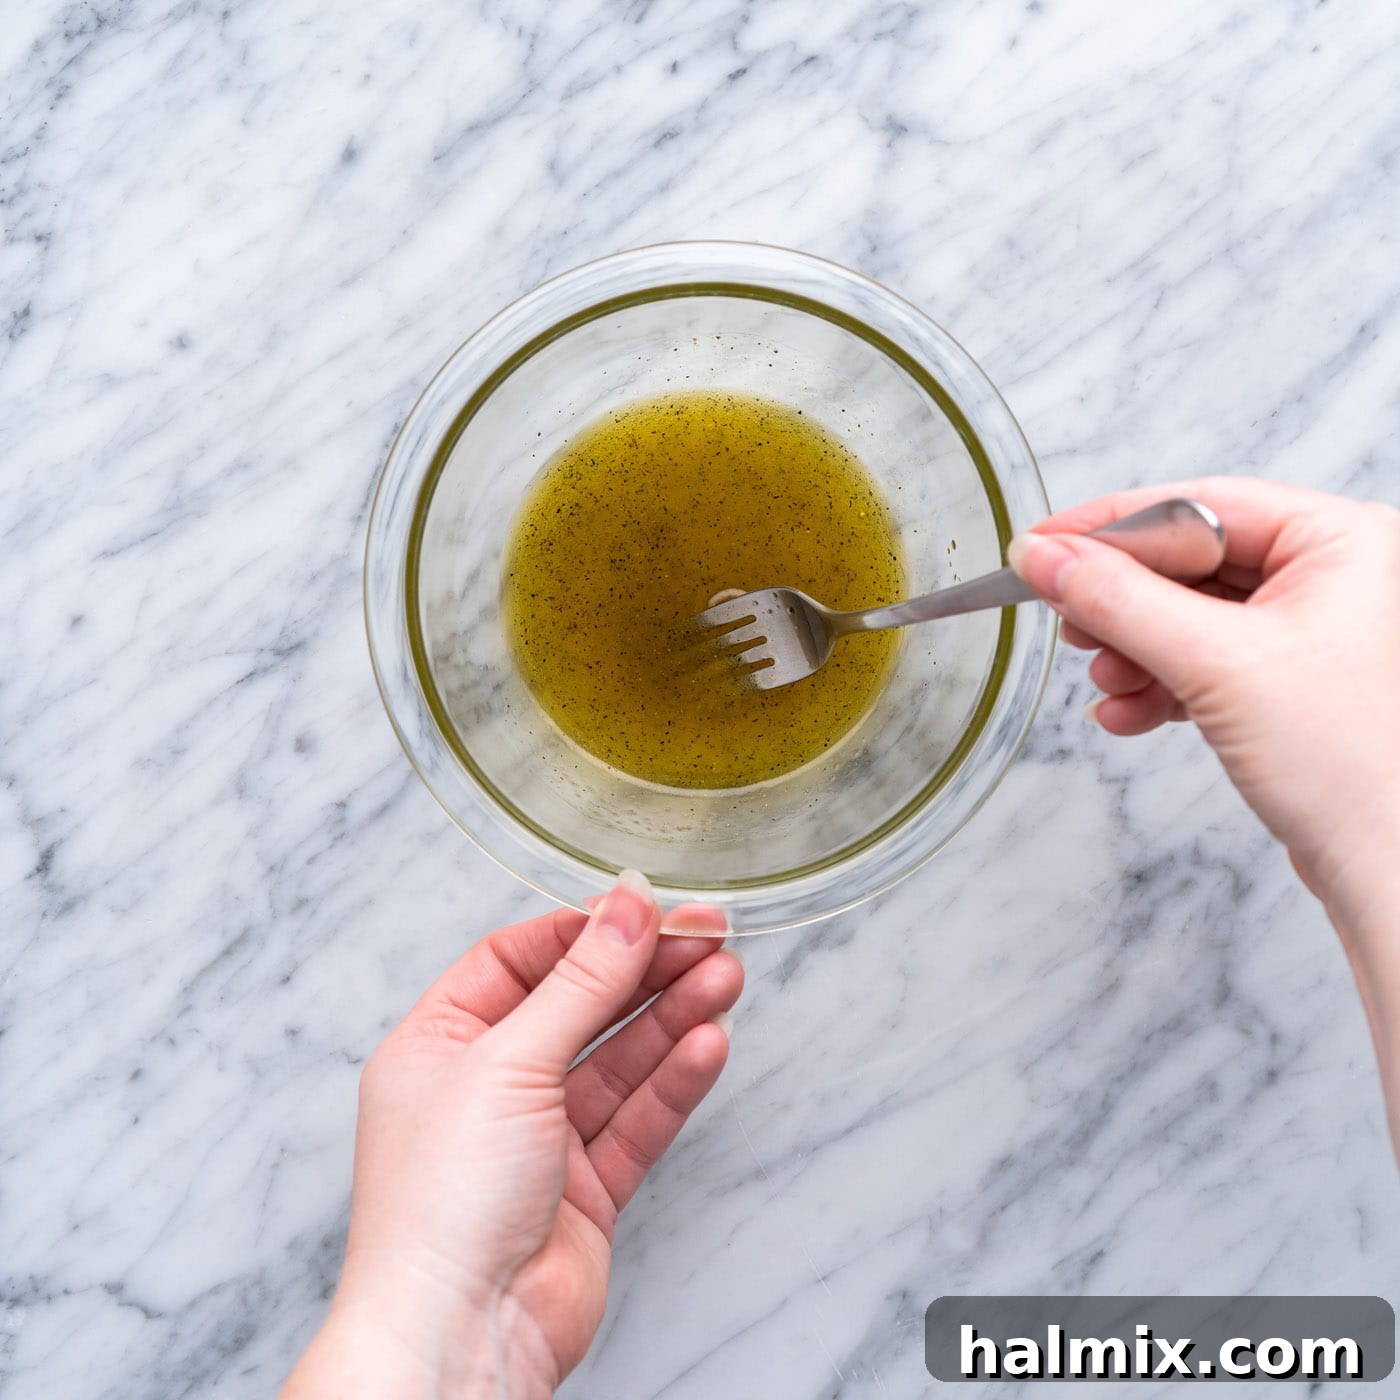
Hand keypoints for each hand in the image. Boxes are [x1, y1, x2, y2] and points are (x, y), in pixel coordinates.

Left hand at [282, 871, 743, 1398]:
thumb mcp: (509, 1063)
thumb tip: (624, 906)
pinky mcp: (585, 1188)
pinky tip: (708, 1042)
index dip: (585, 931)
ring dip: (671, 1017)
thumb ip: (580, 984)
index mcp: (439, 1045)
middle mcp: (486, 1087)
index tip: (645, 907)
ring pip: (618, 1060)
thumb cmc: (441, 1207)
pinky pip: (637, 1118)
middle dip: (644, 970)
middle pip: (579, 1006)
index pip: (520, 961)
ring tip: (725, 978)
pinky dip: (674, 1080)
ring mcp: (538, 1140)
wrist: (462, 1336)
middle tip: (707, 936)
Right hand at [1009, 478, 1399, 1150]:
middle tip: (1066, 617)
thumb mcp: (1214, 665)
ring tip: (1105, 681)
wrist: (1385, 870)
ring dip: (1134, 650)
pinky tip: (1129, 712)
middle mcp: (1335, 576)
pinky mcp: (1289, 682)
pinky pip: (1203, 660)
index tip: (1042, 547)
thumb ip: (1120, 601)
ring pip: (1190, 615)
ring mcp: (1312, 631)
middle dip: (1122, 602)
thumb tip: (1047, 558)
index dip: (1109, 529)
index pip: (1200, 508)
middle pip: (1190, 562)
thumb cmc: (1351, 769)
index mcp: (1344, 541)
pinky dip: (1157, 684)